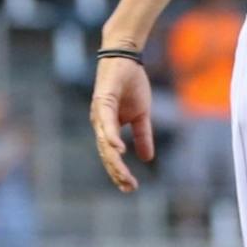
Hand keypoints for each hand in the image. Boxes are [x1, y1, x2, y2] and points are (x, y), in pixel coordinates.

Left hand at [90, 53, 155, 192]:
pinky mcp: (103, 101)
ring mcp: (99, 113)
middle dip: (117, 172)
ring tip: (124, 176)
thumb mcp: (142, 115)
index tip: (130, 187)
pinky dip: (112, 138)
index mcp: (108, 127)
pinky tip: (119, 150)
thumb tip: (147, 158)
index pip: (111, 155)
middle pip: (106, 154)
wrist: (126, 59)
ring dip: (114, 161)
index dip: (119, 171)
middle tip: (129, 188)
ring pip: (105, 143)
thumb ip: (143, 136)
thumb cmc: (131, 85)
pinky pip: (107, 123)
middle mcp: (100, 123)